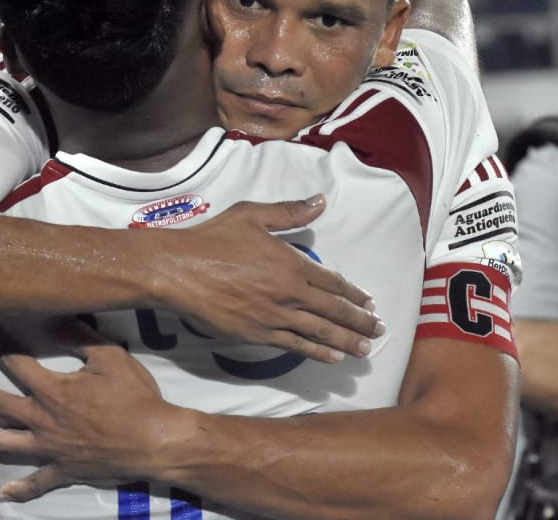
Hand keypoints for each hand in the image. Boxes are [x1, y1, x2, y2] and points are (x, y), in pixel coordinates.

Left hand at [0, 320, 175, 500]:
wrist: (153, 440)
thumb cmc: (134, 397)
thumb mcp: (111, 357)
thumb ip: (79, 338)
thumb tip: (52, 320)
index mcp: (53, 390)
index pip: (15, 362)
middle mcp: (43, 420)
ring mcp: (50, 449)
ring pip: (7, 444)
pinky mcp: (64, 471)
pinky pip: (37, 483)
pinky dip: (21, 489)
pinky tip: (6, 493)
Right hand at [153, 195, 383, 362]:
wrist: (179, 270)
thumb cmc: (214, 238)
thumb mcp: (253, 215)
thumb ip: (290, 211)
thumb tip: (320, 201)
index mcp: (292, 264)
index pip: (333, 282)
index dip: (354, 294)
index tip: (369, 302)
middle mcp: (289, 293)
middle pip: (334, 311)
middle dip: (360, 321)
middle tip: (379, 329)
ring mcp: (274, 317)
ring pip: (320, 332)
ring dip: (346, 341)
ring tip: (365, 349)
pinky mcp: (257, 334)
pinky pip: (295, 346)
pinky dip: (317, 352)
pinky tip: (333, 357)